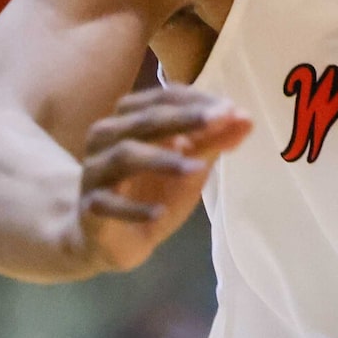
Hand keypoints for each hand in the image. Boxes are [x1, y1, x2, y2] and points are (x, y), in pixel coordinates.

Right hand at [77, 83, 251, 270]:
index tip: (230, 108)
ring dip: (162, 160)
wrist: (111, 238)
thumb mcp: (188, 166)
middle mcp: (107, 138)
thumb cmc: (151, 191)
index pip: (161, 99)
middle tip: (220, 120)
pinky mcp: (91, 207)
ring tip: (197, 169)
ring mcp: (95, 172)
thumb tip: (246, 118)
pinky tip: (159, 213)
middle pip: (143, 121)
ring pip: (124, 156)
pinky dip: (134, 209)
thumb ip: (212, 142)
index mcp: (130, 120)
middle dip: (183, 119)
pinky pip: (108, 204)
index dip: (195, 101)